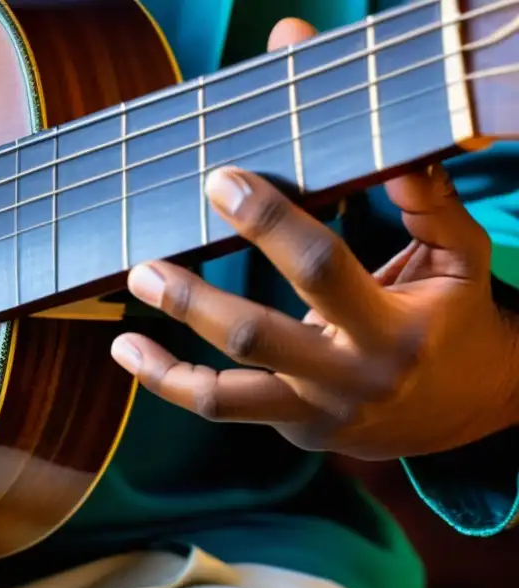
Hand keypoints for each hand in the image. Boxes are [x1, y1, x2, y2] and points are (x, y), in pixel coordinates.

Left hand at [109, 19, 518, 461]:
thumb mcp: (461, 260)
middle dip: (194, 300)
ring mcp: (316, 411)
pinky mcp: (294, 430)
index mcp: (390, 329)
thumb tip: (400, 154)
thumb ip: (432, 207)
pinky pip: (223, 409)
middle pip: (255, 338)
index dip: (269, 223)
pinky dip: (171, 385)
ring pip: (225, 396)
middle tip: (144, 264)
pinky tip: (133, 355)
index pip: (320, 268)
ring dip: (165, 364)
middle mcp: (348, 377)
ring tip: (125, 323)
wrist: (466, 411)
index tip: (221, 182)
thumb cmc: (454, 320)